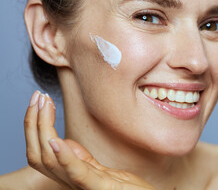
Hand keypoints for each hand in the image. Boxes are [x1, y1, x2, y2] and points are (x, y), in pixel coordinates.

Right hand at [24, 90, 155, 189]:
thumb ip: (80, 158)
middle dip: (34, 123)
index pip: (42, 151)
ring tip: (43, 106)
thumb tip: (60, 140)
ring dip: (44, 130)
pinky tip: (56, 141)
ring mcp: (85, 186)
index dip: (35, 126)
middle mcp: (72, 181)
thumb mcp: (97, 170)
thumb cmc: (123, 188)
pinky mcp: (102, 188)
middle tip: (37, 97)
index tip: (39, 102)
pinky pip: (79, 173)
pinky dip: (66, 156)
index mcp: (71, 175)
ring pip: (52, 161)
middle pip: (40, 154)